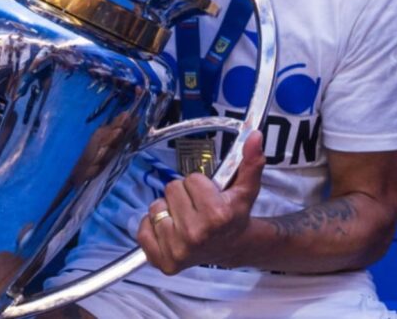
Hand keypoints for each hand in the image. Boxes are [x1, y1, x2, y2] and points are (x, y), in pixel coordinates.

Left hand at [137, 131, 265, 274]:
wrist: (230, 247)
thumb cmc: (233, 216)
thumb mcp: (245, 189)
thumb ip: (251, 161)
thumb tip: (254, 136)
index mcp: (216, 215)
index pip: (191, 180)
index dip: (200, 186)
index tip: (209, 197)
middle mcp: (196, 234)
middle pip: (171, 190)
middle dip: (183, 196)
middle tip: (196, 208)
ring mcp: (177, 250)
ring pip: (156, 207)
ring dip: (168, 210)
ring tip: (184, 220)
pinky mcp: (163, 261)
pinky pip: (142, 230)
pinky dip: (152, 227)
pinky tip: (171, 230)